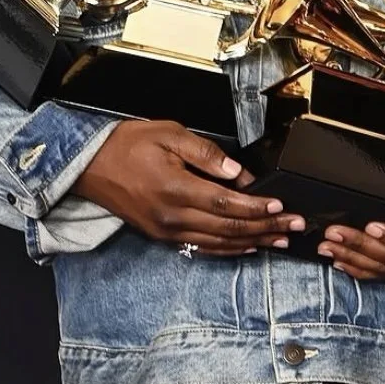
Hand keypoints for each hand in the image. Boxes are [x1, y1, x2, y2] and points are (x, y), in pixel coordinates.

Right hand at [72, 119, 304, 254]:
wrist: (90, 167)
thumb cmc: (128, 145)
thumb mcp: (168, 134)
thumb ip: (205, 153)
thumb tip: (236, 173)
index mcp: (176, 190)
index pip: (227, 204)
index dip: (258, 208)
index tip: (283, 207)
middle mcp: (173, 217)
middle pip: (228, 228)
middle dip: (265, 228)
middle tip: (294, 225)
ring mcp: (167, 231)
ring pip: (218, 243)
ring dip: (252, 242)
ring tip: (279, 239)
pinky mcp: (162, 236)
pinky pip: (201, 247)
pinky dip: (228, 249)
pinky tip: (246, 246)